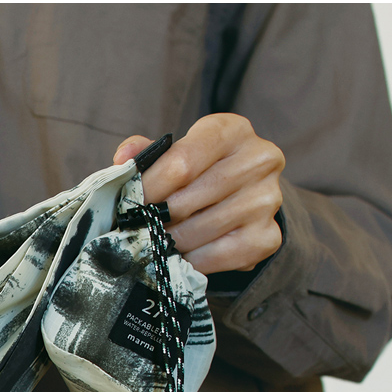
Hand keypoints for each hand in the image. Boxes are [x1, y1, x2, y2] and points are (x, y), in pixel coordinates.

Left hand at [113, 114, 284, 273]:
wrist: (244, 195)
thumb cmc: (202, 170)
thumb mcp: (178, 151)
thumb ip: (148, 153)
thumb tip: (123, 158)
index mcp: (232, 131)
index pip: (181, 163)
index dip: (148, 188)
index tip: (127, 205)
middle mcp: (259, 161)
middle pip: (187, 200)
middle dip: (153, 219)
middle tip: (134, 229)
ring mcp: (267, 200)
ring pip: (197, 232)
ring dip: (167, 242)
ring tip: (152, 241)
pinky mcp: (268, 237)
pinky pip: (215, 257)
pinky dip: (189, 261)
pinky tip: (177, 256)